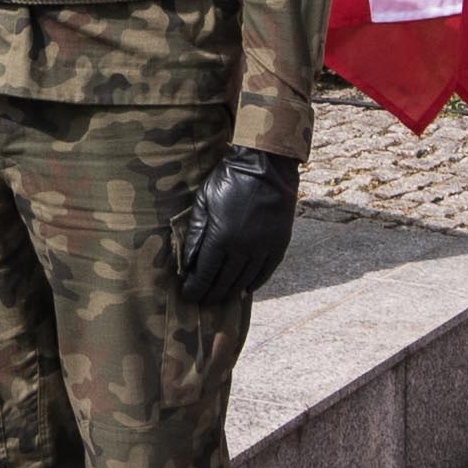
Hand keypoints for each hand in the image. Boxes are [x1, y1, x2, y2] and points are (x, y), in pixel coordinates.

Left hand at [173, 149, 299, 303]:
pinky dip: (255, 284)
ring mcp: (263, 247)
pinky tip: (246, 289)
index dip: (196, 288)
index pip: (205, 274)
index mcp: (220, 237)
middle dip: (211, 294)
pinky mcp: (279, 244)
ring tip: (221, 297)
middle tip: (202, 301)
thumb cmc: (228, 180)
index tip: (188, 295)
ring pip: (245, 280)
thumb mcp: (204, 201)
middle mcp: (242, 248)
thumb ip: (196, 233)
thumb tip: (187, 261)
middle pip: (224, 281)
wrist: (266, 166)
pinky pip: (266, 272)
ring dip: (231, 292)